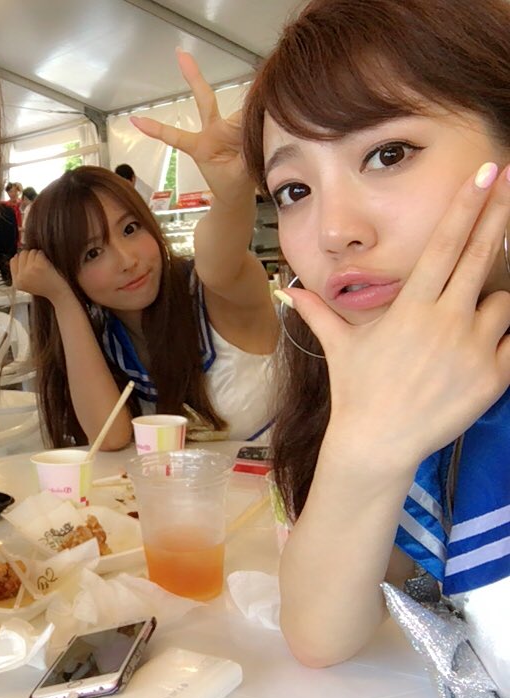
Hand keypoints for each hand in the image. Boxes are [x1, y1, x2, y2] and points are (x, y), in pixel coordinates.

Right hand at [11, 249, 74, 305]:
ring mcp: (29, 271)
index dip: (21, 258)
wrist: (57, 293)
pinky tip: (47, 264)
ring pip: (31, 252)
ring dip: (38, 255)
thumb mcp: (27, 284)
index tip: (29, 260)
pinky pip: (39, 253)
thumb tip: (17, 256)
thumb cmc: (45, 287)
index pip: (13, 261)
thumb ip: (21, 272)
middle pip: (21, 254)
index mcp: (17, 282)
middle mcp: (21, 277)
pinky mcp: (38, 266)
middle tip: (38, 264)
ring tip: (43, 265)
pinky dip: (44, 256)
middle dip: (30, 256)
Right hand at [131, 50, 251, 205]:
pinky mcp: (197, 146)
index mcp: (244, 130)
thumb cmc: (248, 176)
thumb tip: (245, 124)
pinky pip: (174, 136)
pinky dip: (157, 129)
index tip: (258, 97)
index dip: (251, 104)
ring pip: (205, 104)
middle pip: (218, 95)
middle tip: (182, 54)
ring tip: (181, 58)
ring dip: (196, 83)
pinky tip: (139, 121)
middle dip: (203, 76)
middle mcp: (226, 126)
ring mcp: (210, 134)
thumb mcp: (254, 162)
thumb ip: (250, 143)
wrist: (235, 196)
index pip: (246, 109)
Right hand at [279, 163, 509, 465]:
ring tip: (462, 327)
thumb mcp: (339, 347)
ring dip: (490, 304)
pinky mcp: (494, 376)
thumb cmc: (357, 391)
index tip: (484, 176)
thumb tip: (288, 290)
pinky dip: (500, 341)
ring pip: (503, 303)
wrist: (378, 443)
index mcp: (410, 307)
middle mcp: (445, 320)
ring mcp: (473, 347)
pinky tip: (475, 354)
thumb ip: (319, 312)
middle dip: (500, 216)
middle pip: (482, 255)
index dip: (466, 207)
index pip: (443, 245)